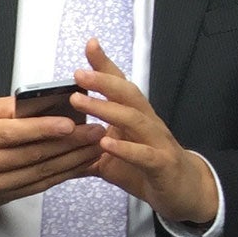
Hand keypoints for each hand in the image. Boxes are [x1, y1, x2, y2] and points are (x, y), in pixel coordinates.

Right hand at [0, 94, 104, 209]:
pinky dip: (65, 174)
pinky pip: (41, 186)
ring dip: (73, 159)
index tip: (70, 123)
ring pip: (41, 172)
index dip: (43, 129)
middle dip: (69, 143)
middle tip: (95, 131)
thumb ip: (14, 108)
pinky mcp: (6, 196)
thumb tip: (49, 103)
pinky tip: (81, 163)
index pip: (12, 133)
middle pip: (32, 154)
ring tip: (95, 146)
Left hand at [74, 39, 219, 224]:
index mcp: (134, 117)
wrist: (185, 191)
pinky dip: (124, 148)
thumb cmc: (146, 167)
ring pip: (134, 119)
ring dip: (106, 109)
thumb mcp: (112, 154)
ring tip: (80, 102)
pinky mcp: (162, 165)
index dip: (106, 66)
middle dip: (103, 81)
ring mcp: (156, 142)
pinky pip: (144, 154)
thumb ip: (85, 146)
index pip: (120, 86)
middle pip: (128, 95)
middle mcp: (147, 123)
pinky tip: (105, 143)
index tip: (90, 44)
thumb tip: (52, 140)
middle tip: (78, 74)